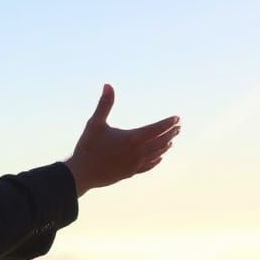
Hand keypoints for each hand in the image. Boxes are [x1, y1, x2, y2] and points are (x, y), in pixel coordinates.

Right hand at [65, 84, 179, 195]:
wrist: (81, 174)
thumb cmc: (87, 147)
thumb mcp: (95, 123)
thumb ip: (104, 104)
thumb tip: (108, 85)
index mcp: (131, 138)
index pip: (156, 129)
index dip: (167, 123)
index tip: (176, 118)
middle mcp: (136, 152)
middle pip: (159, 142)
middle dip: (170, 134)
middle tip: (178, 128)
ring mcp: (134, 164)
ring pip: (155, 154)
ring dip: (164, 146)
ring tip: (171, 141)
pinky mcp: (129, 173)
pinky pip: (147, 166)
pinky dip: (155, 161)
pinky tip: (159, 158)